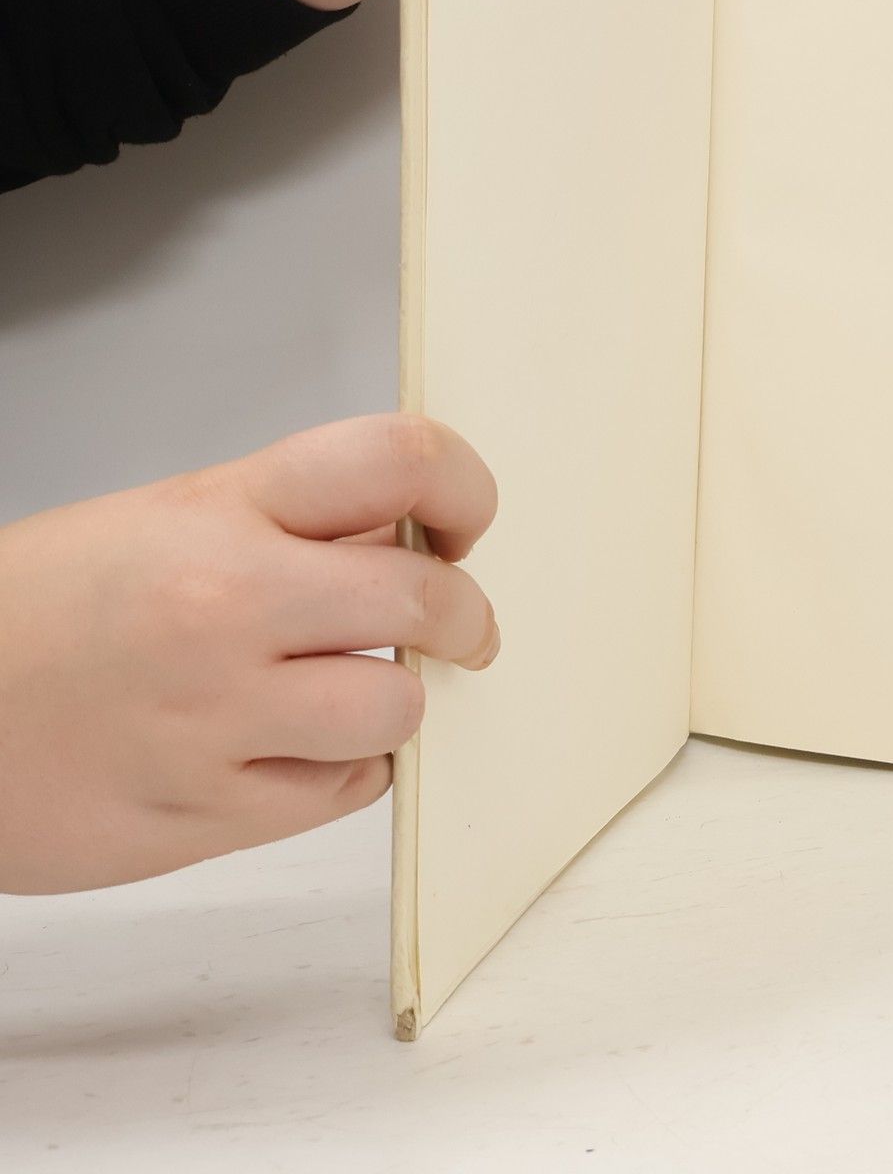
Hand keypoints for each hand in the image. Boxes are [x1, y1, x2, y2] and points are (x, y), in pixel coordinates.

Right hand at [0, 415, 497, 892]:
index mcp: (219, 511)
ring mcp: (214, 719)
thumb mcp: (166, 520)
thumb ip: (293, 524)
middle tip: (455, 624)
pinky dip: (341, 772)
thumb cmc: (37, 614)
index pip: (400, 460)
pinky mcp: (201, 817)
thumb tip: (413, 544)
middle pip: (426, 600)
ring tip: (340, 693)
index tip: (463, 524)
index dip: (465, 488)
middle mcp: (225, 606)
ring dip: (390, 704)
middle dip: (461, 615)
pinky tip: (293, 750)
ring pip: (396, 711)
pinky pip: (343, 794)